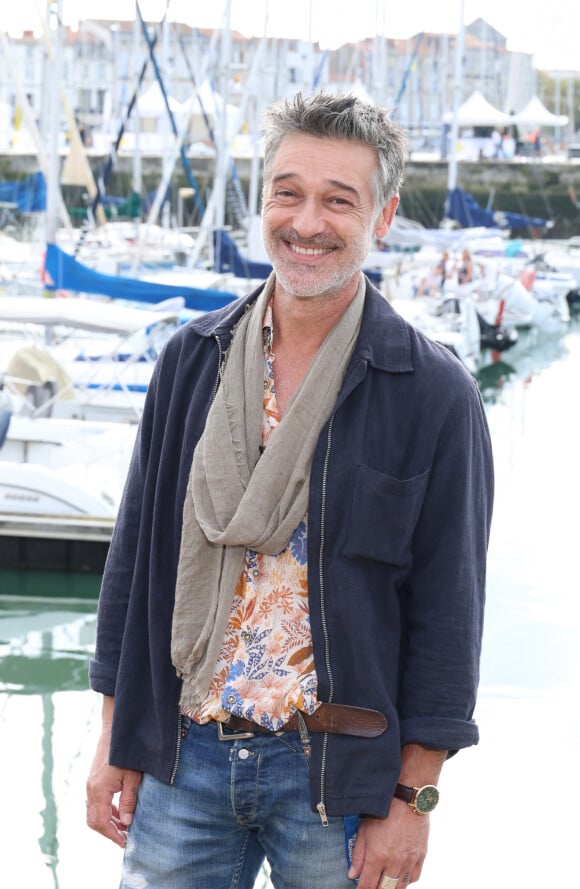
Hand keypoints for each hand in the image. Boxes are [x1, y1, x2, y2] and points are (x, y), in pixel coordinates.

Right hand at [85, 724, 142, 847]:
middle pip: (94, 820)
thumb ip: (129, 800)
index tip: (125, 843)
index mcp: (99, 790)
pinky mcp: (94, 779)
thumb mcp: (133, 777)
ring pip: (94, 812)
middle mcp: (90, 789)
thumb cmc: (127, 751)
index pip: (101, 822)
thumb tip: (128, 822)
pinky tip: (120, 811)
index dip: (112, 835)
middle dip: (109, 832)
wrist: (116, 728)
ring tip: (125, 827)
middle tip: (124, 838)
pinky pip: (96, 802)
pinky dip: (107, 811)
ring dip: (108, 822)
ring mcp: (90, 784)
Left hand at [347, 799, 429, 888]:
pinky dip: (406, 880)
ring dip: (391, 887)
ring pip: (400, 886)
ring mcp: (409, 860)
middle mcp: (394, 862)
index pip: (368, 885)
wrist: (407, 800)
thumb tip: (353, 874)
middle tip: (372, 884)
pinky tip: (399, 875)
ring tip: (384, 882)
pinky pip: (414, 877)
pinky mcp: (421, 856)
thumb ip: (358, 855)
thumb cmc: (384, 811)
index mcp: (377, 856)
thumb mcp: (364, 830)